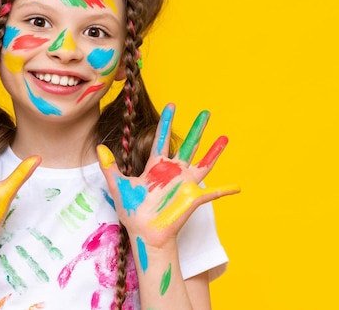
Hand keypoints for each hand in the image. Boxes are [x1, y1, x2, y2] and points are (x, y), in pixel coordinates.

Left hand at [98, 103, 239, 247]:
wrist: (143, 234)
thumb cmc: (132, 211)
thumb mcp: (118, 186)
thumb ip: (109, 167)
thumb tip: (99, 147)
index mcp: (156, 166)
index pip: (162, 138)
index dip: (167, 122)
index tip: (172, 104)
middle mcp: (173, 172)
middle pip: (188, 144)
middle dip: (197, 128)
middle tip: (206, 112)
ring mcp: (184, 184)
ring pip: (203, 163)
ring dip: (214, 150)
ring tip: (225, 136)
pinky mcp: (192, 197)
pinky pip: (212, 193)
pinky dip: (225, 190)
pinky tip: (238, 187)